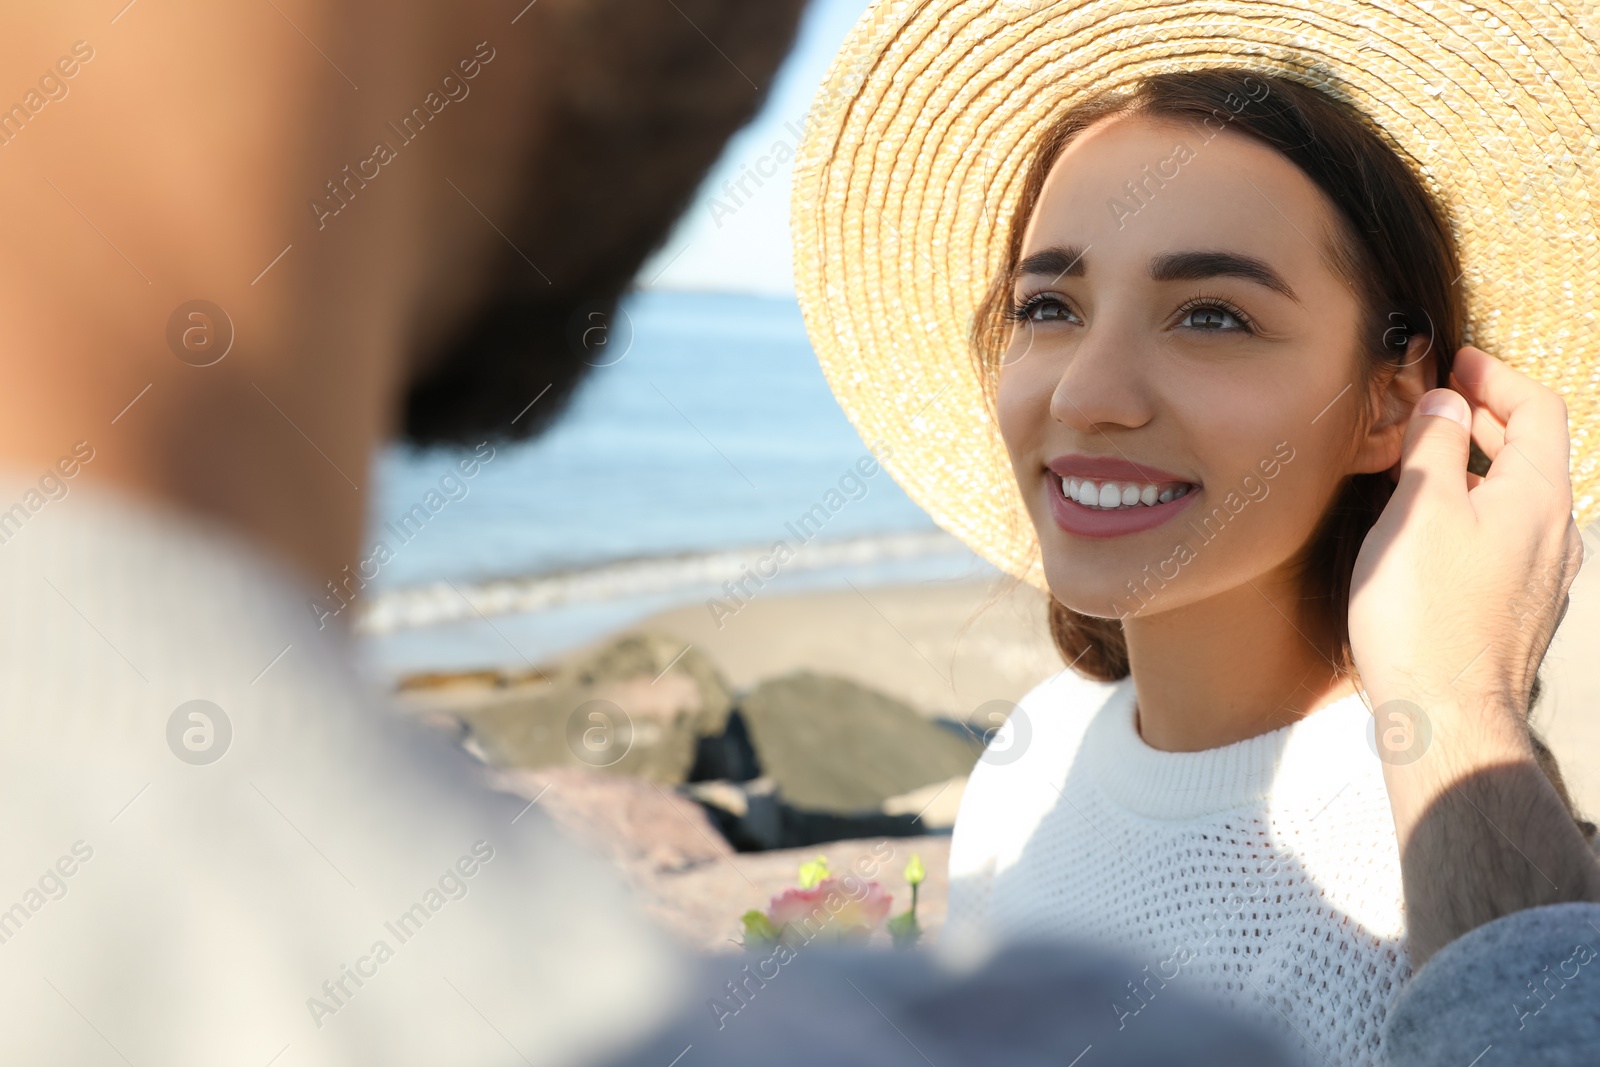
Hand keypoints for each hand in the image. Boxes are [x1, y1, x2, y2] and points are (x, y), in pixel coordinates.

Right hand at [1348, 343, 1597, 967]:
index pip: (1540, 411)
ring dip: (1479, 465)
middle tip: (1436, 403)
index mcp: (1538, 496)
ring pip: (1519, 496)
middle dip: (1487, 418)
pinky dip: (1477, 507)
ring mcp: (1543, 574)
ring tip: (1426, 459)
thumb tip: (1443, 402)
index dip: (1498, 378)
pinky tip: (1434, 524)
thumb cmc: (1425, 611)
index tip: (1457, 363)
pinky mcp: (1519, 607)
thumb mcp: (1418, 512)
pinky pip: (1508, 534)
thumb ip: (1434, 448)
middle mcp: (1555, 531)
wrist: (1446, 714)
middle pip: (1534, 452)